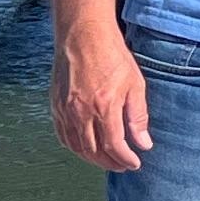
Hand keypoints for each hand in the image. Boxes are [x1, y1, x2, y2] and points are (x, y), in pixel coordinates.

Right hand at [53, 21, 153, 170]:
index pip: (114, 146)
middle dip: (110, 162)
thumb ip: (138, 116)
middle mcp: (81, 112)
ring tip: (106, 160)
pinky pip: (63, 135)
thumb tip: (144, 143)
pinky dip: (75, 147)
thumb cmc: (112, 56)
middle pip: (94, 150)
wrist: (83, 35)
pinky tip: (85, 148)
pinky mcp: (55, 105)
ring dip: (92, 158)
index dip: (125, 159)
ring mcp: (65, 110)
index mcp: (104, 107)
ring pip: (77, 146)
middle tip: (122, 166)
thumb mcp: (135, 84)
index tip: (135, 163)